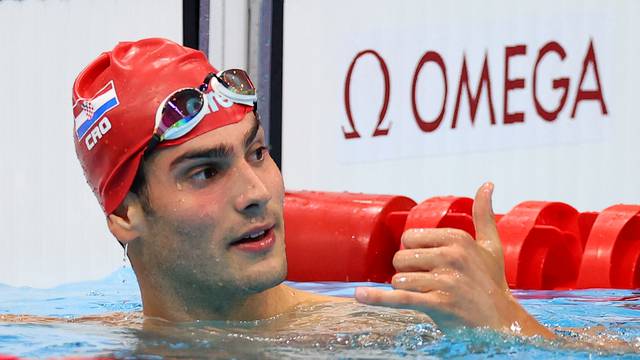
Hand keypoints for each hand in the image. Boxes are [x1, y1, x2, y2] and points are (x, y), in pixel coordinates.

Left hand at [355, 182, 553, 337]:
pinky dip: (378, 299)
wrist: (501, 322)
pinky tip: (359, 296)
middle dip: (407, 272)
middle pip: (400, 258)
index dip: (414, 253)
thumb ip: (483, 214)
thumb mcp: (490, 246)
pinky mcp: (439, 304)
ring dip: (407, 290)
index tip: (432, 264)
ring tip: (429, 295)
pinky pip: (400, 298)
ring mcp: (445, 280)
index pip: (409, 238)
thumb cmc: (491, 282)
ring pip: (399, 279)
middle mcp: (451, 256)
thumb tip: (487, 183)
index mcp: (457, 238)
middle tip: (430, 282)